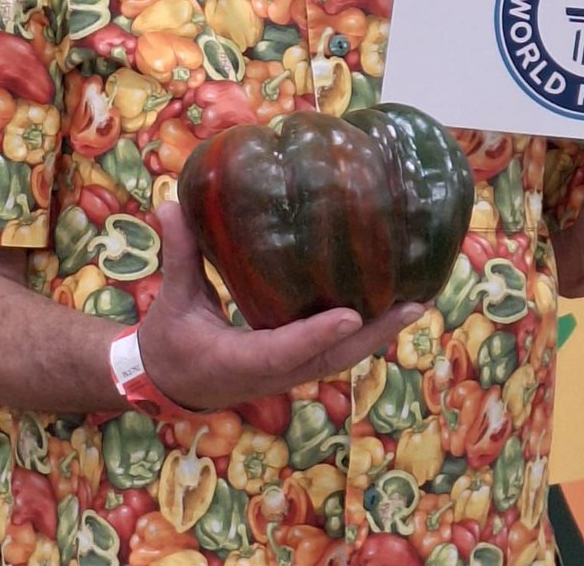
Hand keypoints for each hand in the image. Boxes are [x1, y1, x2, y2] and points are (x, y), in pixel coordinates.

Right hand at [136, 203, 422, 410]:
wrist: (165, 381)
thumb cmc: (169, 339)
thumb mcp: (172, 298)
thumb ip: (179, 253)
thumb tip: (170, 202)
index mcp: (239, 362)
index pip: (284, 350)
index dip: (317, 334)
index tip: (351, 314)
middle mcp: (273, 374)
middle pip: (332, 358)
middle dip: (374, 334)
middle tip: (414, 304)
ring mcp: (288, 373)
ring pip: (341, 357)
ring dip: (379, 333)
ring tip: (417, 301)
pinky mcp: (295, 365)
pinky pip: (335, 350)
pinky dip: (365, 332)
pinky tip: (391, 308)